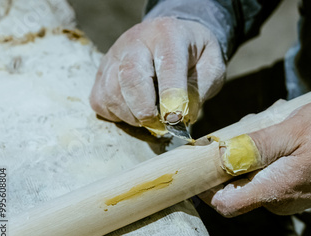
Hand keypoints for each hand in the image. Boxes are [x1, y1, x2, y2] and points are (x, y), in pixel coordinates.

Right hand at [90, 17, 225, 133]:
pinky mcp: (102, 71)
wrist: (173, 37)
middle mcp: (136, 41)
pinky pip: (99, 99)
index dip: (171, 95)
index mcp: (169, 34)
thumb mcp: (211, 66)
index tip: (175, 119)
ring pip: (111, 90)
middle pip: (130, 76)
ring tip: (150, 120)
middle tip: (159, 125)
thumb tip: (182, 117)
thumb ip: (200, 89)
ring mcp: (115, 55)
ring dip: (130, 115)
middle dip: (144, 109)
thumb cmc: (195, 56)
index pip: (167, 65)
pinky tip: (134, 114)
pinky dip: (115, 114)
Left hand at [201, 101, 310, 216]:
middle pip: (234, 188)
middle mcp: (276, 201)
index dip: (204, 186)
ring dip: (248, 157)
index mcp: (273, 189)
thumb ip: (259, 145)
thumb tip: (224, 156)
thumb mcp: (296, 130)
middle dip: (228, 161)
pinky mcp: (294, 190)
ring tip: (261, 128)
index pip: (224, 203)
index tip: (199, 161)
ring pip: (251, 180)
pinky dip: (264, 159)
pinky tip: (276, 138)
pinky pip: (268, 177)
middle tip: (237, 131)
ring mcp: (286, 198)